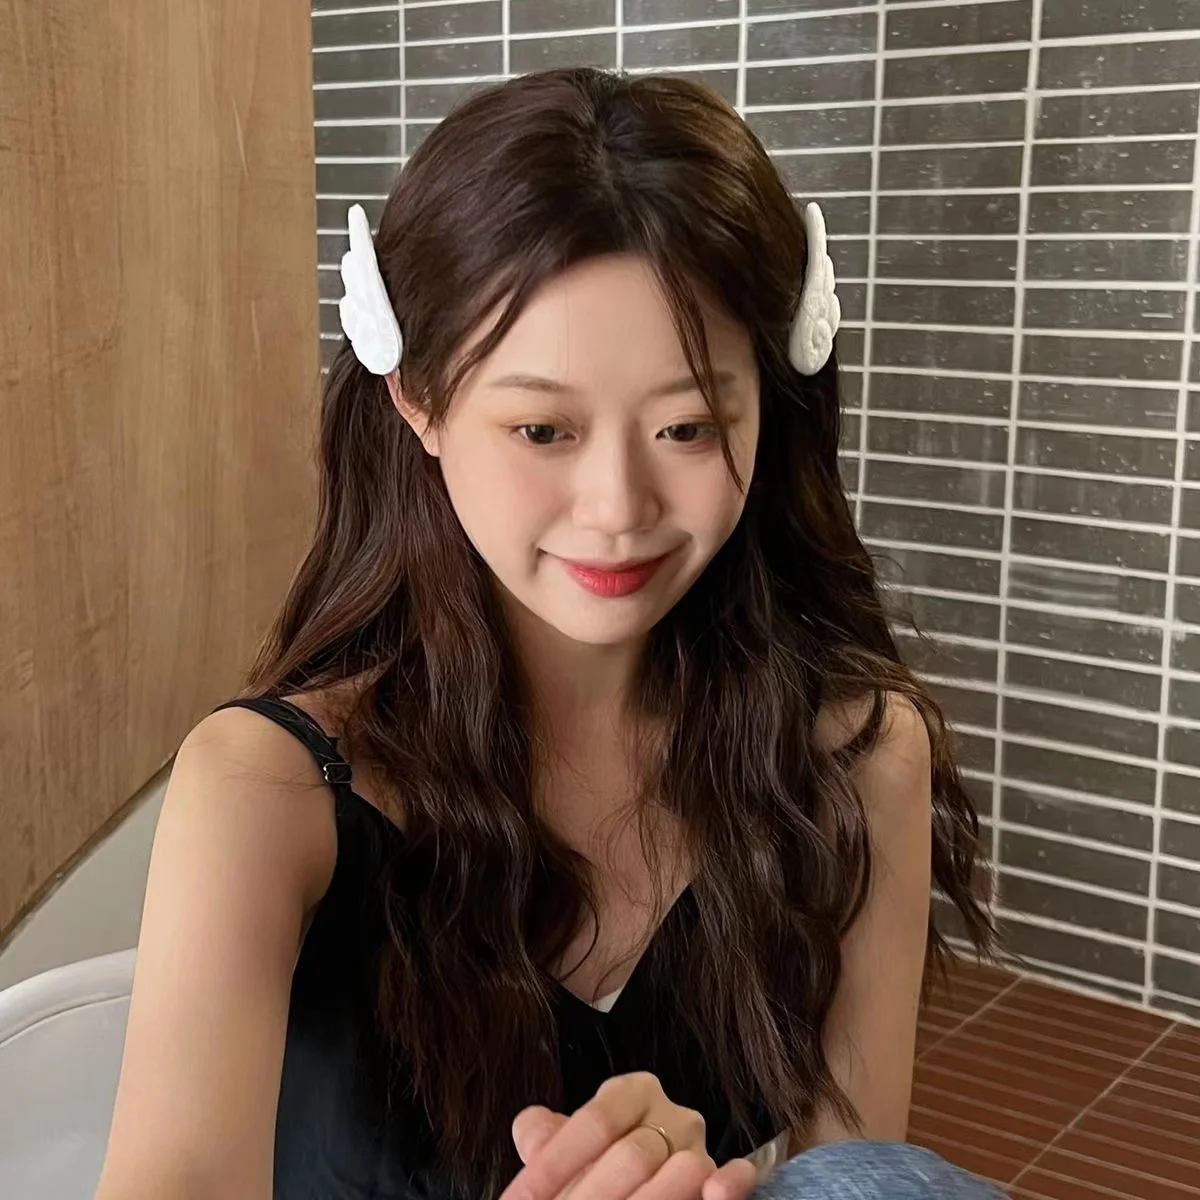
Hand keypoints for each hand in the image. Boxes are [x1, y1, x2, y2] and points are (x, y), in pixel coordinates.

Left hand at [500, 1072, 757, 1199]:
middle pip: (631, 1155)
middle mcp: (672, 1115)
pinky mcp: (726, 1180)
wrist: (635, 1184)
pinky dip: (729, 1184)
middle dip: (589, 1196)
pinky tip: (713, 1192)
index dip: (553, 1166)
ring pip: (679, 1173)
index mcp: (631, 1093)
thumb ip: (548, 1138)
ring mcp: (701, 1150)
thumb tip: (531, 1132)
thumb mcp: (571, 1150)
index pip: (593, 1123)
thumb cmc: (599, 1170)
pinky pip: (735, 1177)